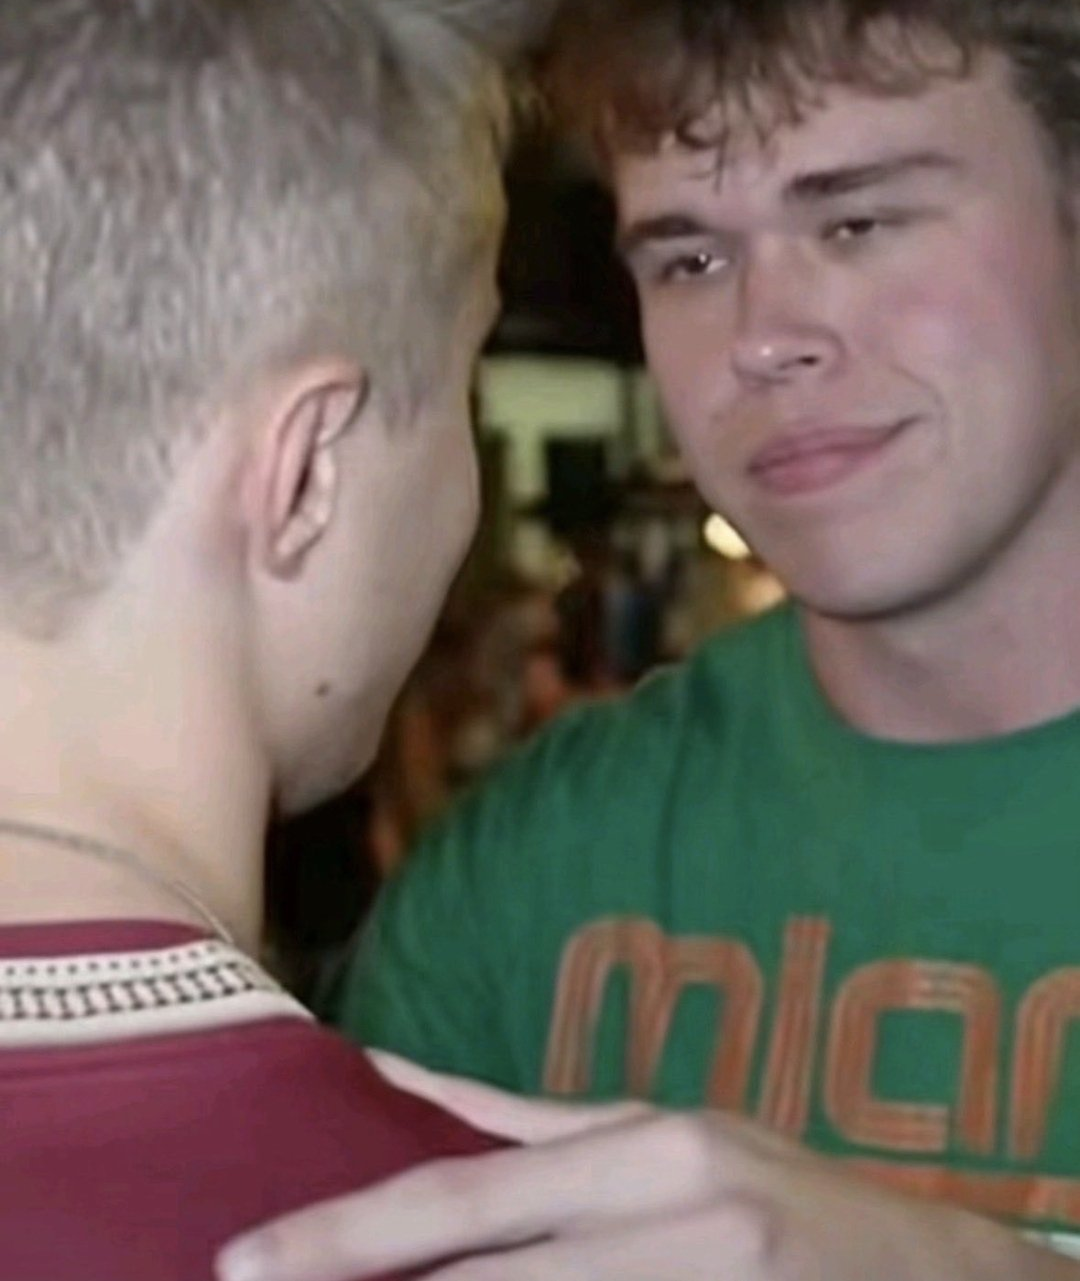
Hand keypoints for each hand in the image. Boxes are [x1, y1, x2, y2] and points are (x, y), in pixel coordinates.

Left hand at [217, 1052, 1078, 1280]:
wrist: (924, 1266)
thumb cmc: (767, 1186)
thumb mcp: (650, 1131)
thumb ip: (521, 1121)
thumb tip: (395, 1079)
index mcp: (651, 1145)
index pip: (467, 1194)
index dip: (347, 1233)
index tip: (247, 1258)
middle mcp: (680, 1216)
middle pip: (485, 1280)